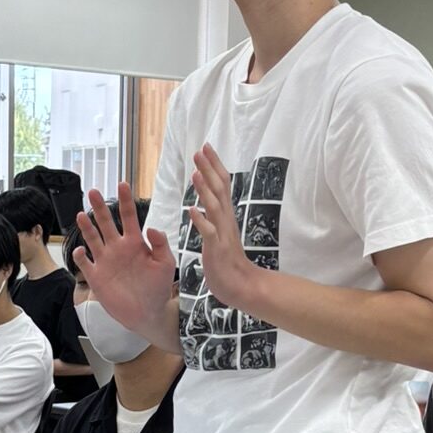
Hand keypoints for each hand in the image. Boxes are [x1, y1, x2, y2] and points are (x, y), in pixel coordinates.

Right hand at [72, 182, 176, 331]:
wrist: (148, 313)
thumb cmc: (158, 287)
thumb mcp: (165, 264)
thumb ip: (161, 244)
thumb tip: (151, 227)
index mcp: (135, 243)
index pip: (128, 217)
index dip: (125, 201)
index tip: (123, 184)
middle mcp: (117, 248)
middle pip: (106, 223)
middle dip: (100, 207)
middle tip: (93, 192)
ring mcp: (105, 262)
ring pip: (92, 239)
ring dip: (86, 227)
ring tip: (81, 215)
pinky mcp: (96, 277)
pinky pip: (85, 264)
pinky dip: (81, 256)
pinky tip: (81, 251)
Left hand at [185, 143, 263, 312]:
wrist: (240, 285)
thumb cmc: (227, 260)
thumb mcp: (219, 232)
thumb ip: (214, 215)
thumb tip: (207, 199)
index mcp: (225, 215)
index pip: (221, 184)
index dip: (214, 165)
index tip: (205, 147)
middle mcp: (226, 220)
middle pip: (220, 189)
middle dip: (210, 168)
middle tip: (200, 149)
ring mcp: (222, 234)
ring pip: (214, 207)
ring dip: (205, 190)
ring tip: (195, 173)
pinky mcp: (217, 249)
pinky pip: (209, 233)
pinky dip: (201, 221)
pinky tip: (192, 210)